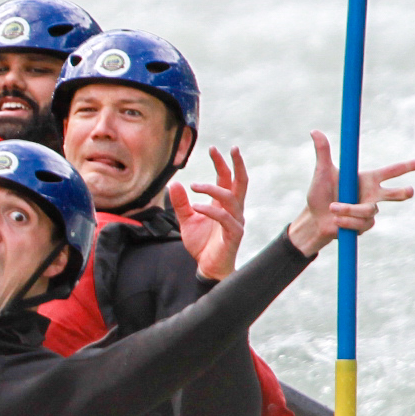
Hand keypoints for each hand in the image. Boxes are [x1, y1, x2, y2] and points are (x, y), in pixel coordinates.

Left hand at [171, 145, 249, 281]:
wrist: (207, 267)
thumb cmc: (201, 244)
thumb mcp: (186, 221)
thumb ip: (181, 204)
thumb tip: (175, 183)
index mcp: (224, 204)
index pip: (227, 179)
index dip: (222, 163)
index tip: (213, 148)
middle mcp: (233, 210)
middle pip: (240, 182)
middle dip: (236, 165)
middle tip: (230, 148)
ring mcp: (235, 221)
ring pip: (231, 198)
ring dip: (212, 188)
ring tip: (194, 186)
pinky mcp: (234, 234)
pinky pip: (225, 218)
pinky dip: (210, 210)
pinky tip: (195, 207)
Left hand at [285, 131, 414, 256]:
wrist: (314, 219)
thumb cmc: (319, 194)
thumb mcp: (322, 172)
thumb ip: (323, 152)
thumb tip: (315, 131)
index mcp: (368, 179)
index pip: (392, 171)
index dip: (409, 166)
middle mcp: (373, 195)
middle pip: (396, 194)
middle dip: (402, 192)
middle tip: (409, 190)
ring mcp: (370, 211)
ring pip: (369, 210)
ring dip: (349, 209)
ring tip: (333, 208)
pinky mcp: (365, 225)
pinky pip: (362, 223)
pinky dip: (347, 221)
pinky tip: (337, 221)